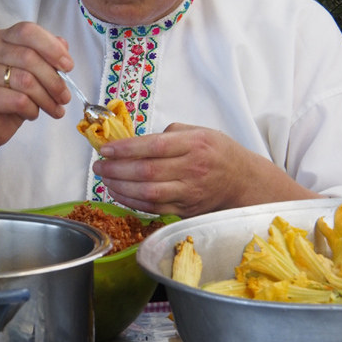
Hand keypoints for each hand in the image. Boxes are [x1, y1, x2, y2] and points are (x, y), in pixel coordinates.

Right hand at [0, 22, 72, 153]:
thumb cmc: (11, 97)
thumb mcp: (33, 74)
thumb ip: (47, 56)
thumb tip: (63, 46)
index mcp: (2, 39)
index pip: (28, 31)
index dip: (51, 47)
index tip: (68, 66)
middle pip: (29, 57)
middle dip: (54, 80)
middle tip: (65, 97)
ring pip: (26, 81)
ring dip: (47, 98)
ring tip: (54, 109)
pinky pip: (18, 100)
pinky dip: (32, 110)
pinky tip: (33, 114)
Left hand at [93, 122, 318, 216]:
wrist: (242, 181)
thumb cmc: (217, 152)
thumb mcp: (198, 131)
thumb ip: (168, 133)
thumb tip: (135, 141)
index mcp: (194, 145)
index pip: (154, 147)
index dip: (125, 149)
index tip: (105, 149)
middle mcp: (193, 169)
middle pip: (147, 172)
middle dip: (116, 169)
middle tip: (99, 166)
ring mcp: (190, 193)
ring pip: (148, 193)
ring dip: (120, 188)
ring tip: (105, 180)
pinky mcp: (186, 210)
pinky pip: (153, 208)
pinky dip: (132, 202)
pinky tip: (119, 193)